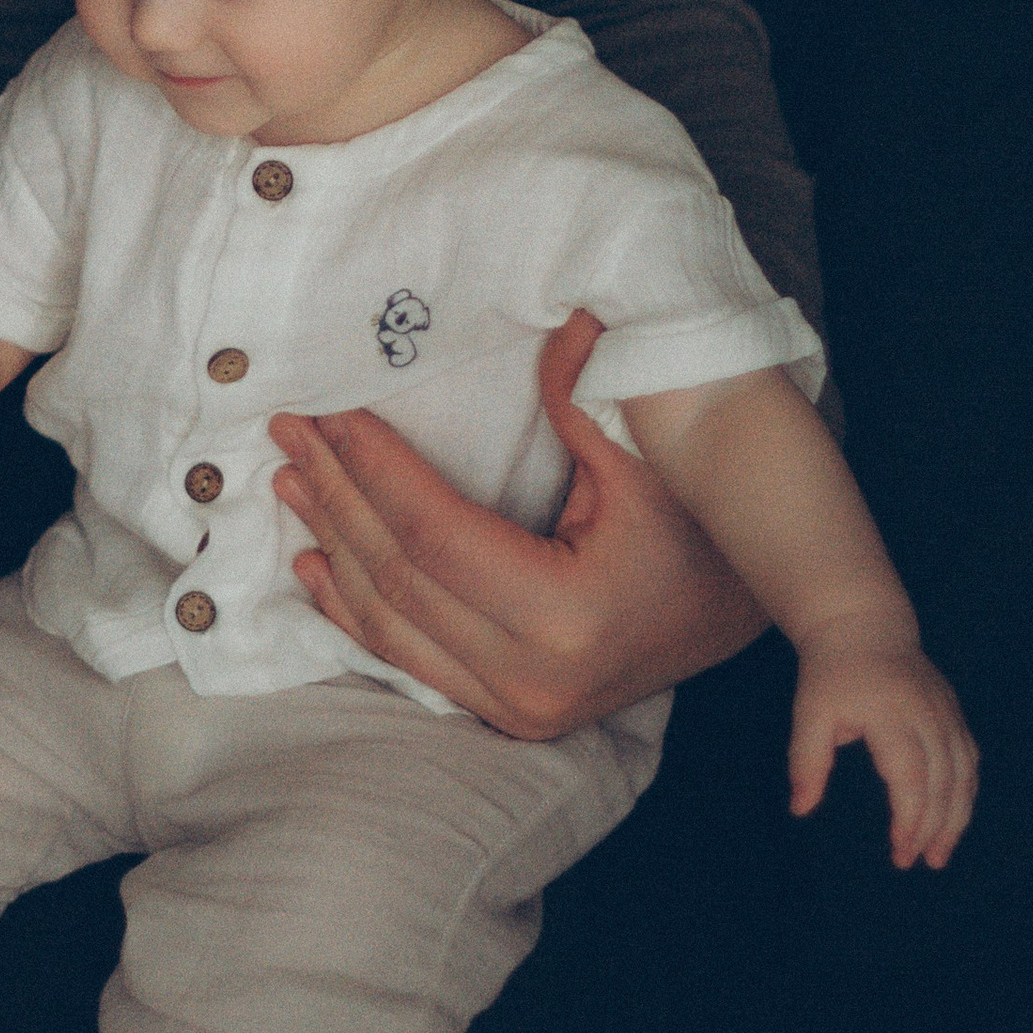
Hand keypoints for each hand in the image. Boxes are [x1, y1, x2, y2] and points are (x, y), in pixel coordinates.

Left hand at [268, 311, 765, 738]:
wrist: (744, 620)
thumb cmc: (704, 532)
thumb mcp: (649, 462)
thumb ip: (585, 394)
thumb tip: (549, 315)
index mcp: (568, 616)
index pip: (435, 533)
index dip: (376, 468)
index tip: (332, 409)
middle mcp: (534, 679)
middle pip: (400, 577)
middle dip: (337, 493)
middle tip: (289, 427)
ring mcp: (519, 710)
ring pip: (391, 624)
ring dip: (332, 544)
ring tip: (289, 478)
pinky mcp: (509, 717)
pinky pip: (410, 659)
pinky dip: (353, 609)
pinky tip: (313, 561)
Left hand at [788, 641, 977, 868]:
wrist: (864, 626)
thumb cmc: (830, 674)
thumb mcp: (809, 713)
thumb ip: (806, 761)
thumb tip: (801, 809)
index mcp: (890, 712)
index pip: (909, 774)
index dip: (910, 817)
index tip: (899, 850)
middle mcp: (927, 713)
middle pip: (943, 781)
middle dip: (933, 827)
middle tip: (916, 861)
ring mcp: (946, 712)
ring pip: (964, 774)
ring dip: (956, 818)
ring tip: (939, 854)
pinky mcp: (954, 714)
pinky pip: (969, 760)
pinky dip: (964, 794)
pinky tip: (953, 820)